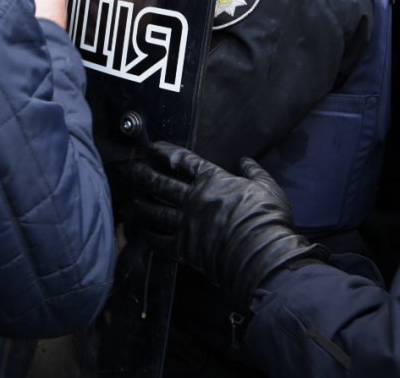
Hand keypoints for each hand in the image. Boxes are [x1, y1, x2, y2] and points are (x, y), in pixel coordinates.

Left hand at [131, 142, 326, 310]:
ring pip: (155, 210)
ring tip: (133, 200)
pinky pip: (160, 241)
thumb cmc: (266, 217)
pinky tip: (144, 233)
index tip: (152, 147)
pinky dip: (150, 236)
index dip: (165, 152)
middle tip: (132, 169)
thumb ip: (255, 172)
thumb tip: (246, 160)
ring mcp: (186, 223)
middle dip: (144, 174)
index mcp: (212, 180)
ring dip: (141, 203)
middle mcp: (193, 198)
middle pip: (161, 183)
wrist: (260, 252)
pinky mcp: (184, 247)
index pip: (183, 161)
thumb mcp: (267, 187)